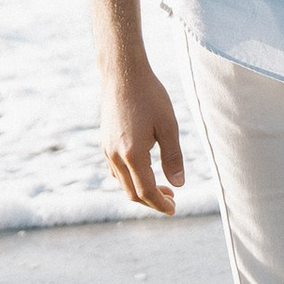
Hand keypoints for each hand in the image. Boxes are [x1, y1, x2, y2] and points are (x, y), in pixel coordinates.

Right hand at [100, 66, 184, 210]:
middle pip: (132, 193)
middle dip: (152, 201)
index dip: (160, 204)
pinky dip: (130, 178)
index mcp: (133, 154)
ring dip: (141, 190)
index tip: (174, 209)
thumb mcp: (168, 126)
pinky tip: (144, 171)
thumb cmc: (150, 96)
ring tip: (161, 187)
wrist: (122, 74)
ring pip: (122, 183)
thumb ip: (173, 157)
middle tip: (172, 200)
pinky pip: (116, 171)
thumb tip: (178, 184)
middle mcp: (115, 156)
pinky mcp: (104, 142)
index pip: (146, 191)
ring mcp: (106, 150)